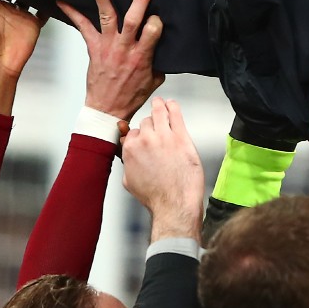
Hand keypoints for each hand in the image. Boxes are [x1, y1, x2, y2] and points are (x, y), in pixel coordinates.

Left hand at [57, 0, 164, 121]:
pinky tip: (63, 1)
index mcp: (142, 56)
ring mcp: (108, 46)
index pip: (153, 30)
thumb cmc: (131, 95)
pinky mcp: (94, 47)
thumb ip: (159, 60)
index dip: (157, 20)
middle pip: (134, 19)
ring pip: (107, 17)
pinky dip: (72, 13)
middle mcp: (125, 48)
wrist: (107, 109)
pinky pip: (82, 27)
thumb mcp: (154, 79)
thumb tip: (166, 45)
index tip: (158, 16)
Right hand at [122, 98, 204, 241]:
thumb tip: (127, 153)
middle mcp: (145, 140)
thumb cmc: (155, 196)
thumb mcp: (129, 180)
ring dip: (159, 106)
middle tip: (157, 130)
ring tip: (160, 104)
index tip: (146, 136)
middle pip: (146, 122)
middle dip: (151, 125)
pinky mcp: (181, 137)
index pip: (134, 132)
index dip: (141, 135)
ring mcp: (163, 137)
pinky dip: (172, 106)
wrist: (174, 204)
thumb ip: (127, 162)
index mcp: (130, 149)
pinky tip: (171, 104)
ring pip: (158, 112)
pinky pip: (175, 113)